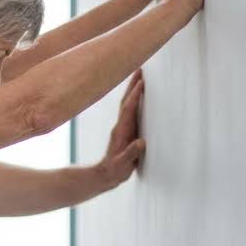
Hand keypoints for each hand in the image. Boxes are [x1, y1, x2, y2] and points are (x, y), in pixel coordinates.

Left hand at [94, 70, 145, 187]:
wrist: (104, 175)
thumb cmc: (114, 171)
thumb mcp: (122, 164)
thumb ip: (131, 154)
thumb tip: (141, 143)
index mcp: (120, 131)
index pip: (128, 109)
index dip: (135, 96)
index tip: (142, 82)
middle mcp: (120, 126)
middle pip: (126, 101)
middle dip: (133, 85)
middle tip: (141, 69)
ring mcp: (122, 127)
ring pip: (128, 104)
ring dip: (134, 90)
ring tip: (141, 77)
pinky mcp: (125, 131)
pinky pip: (131, 111)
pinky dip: (135, 100)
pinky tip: (140, 96)